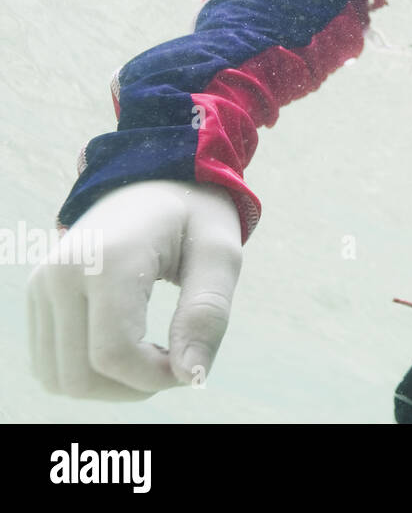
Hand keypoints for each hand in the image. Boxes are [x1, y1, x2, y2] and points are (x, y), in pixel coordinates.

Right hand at [27, 179, 242, 398]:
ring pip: (59, 379)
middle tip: (176, 359)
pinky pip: (51, 365)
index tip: (191, 362)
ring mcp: (41, 286)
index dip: (155, 378)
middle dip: (134, 387)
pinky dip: (90, 374)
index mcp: (108, 260)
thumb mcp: (221, 255)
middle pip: (81, 376)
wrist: (155, 179)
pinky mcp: (37, 297)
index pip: (114, 355)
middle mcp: (60, 274)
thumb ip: (207, 314)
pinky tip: (129, 349)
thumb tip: (191, 377)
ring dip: (110, 386)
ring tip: (154, 354)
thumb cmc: (196, 217)